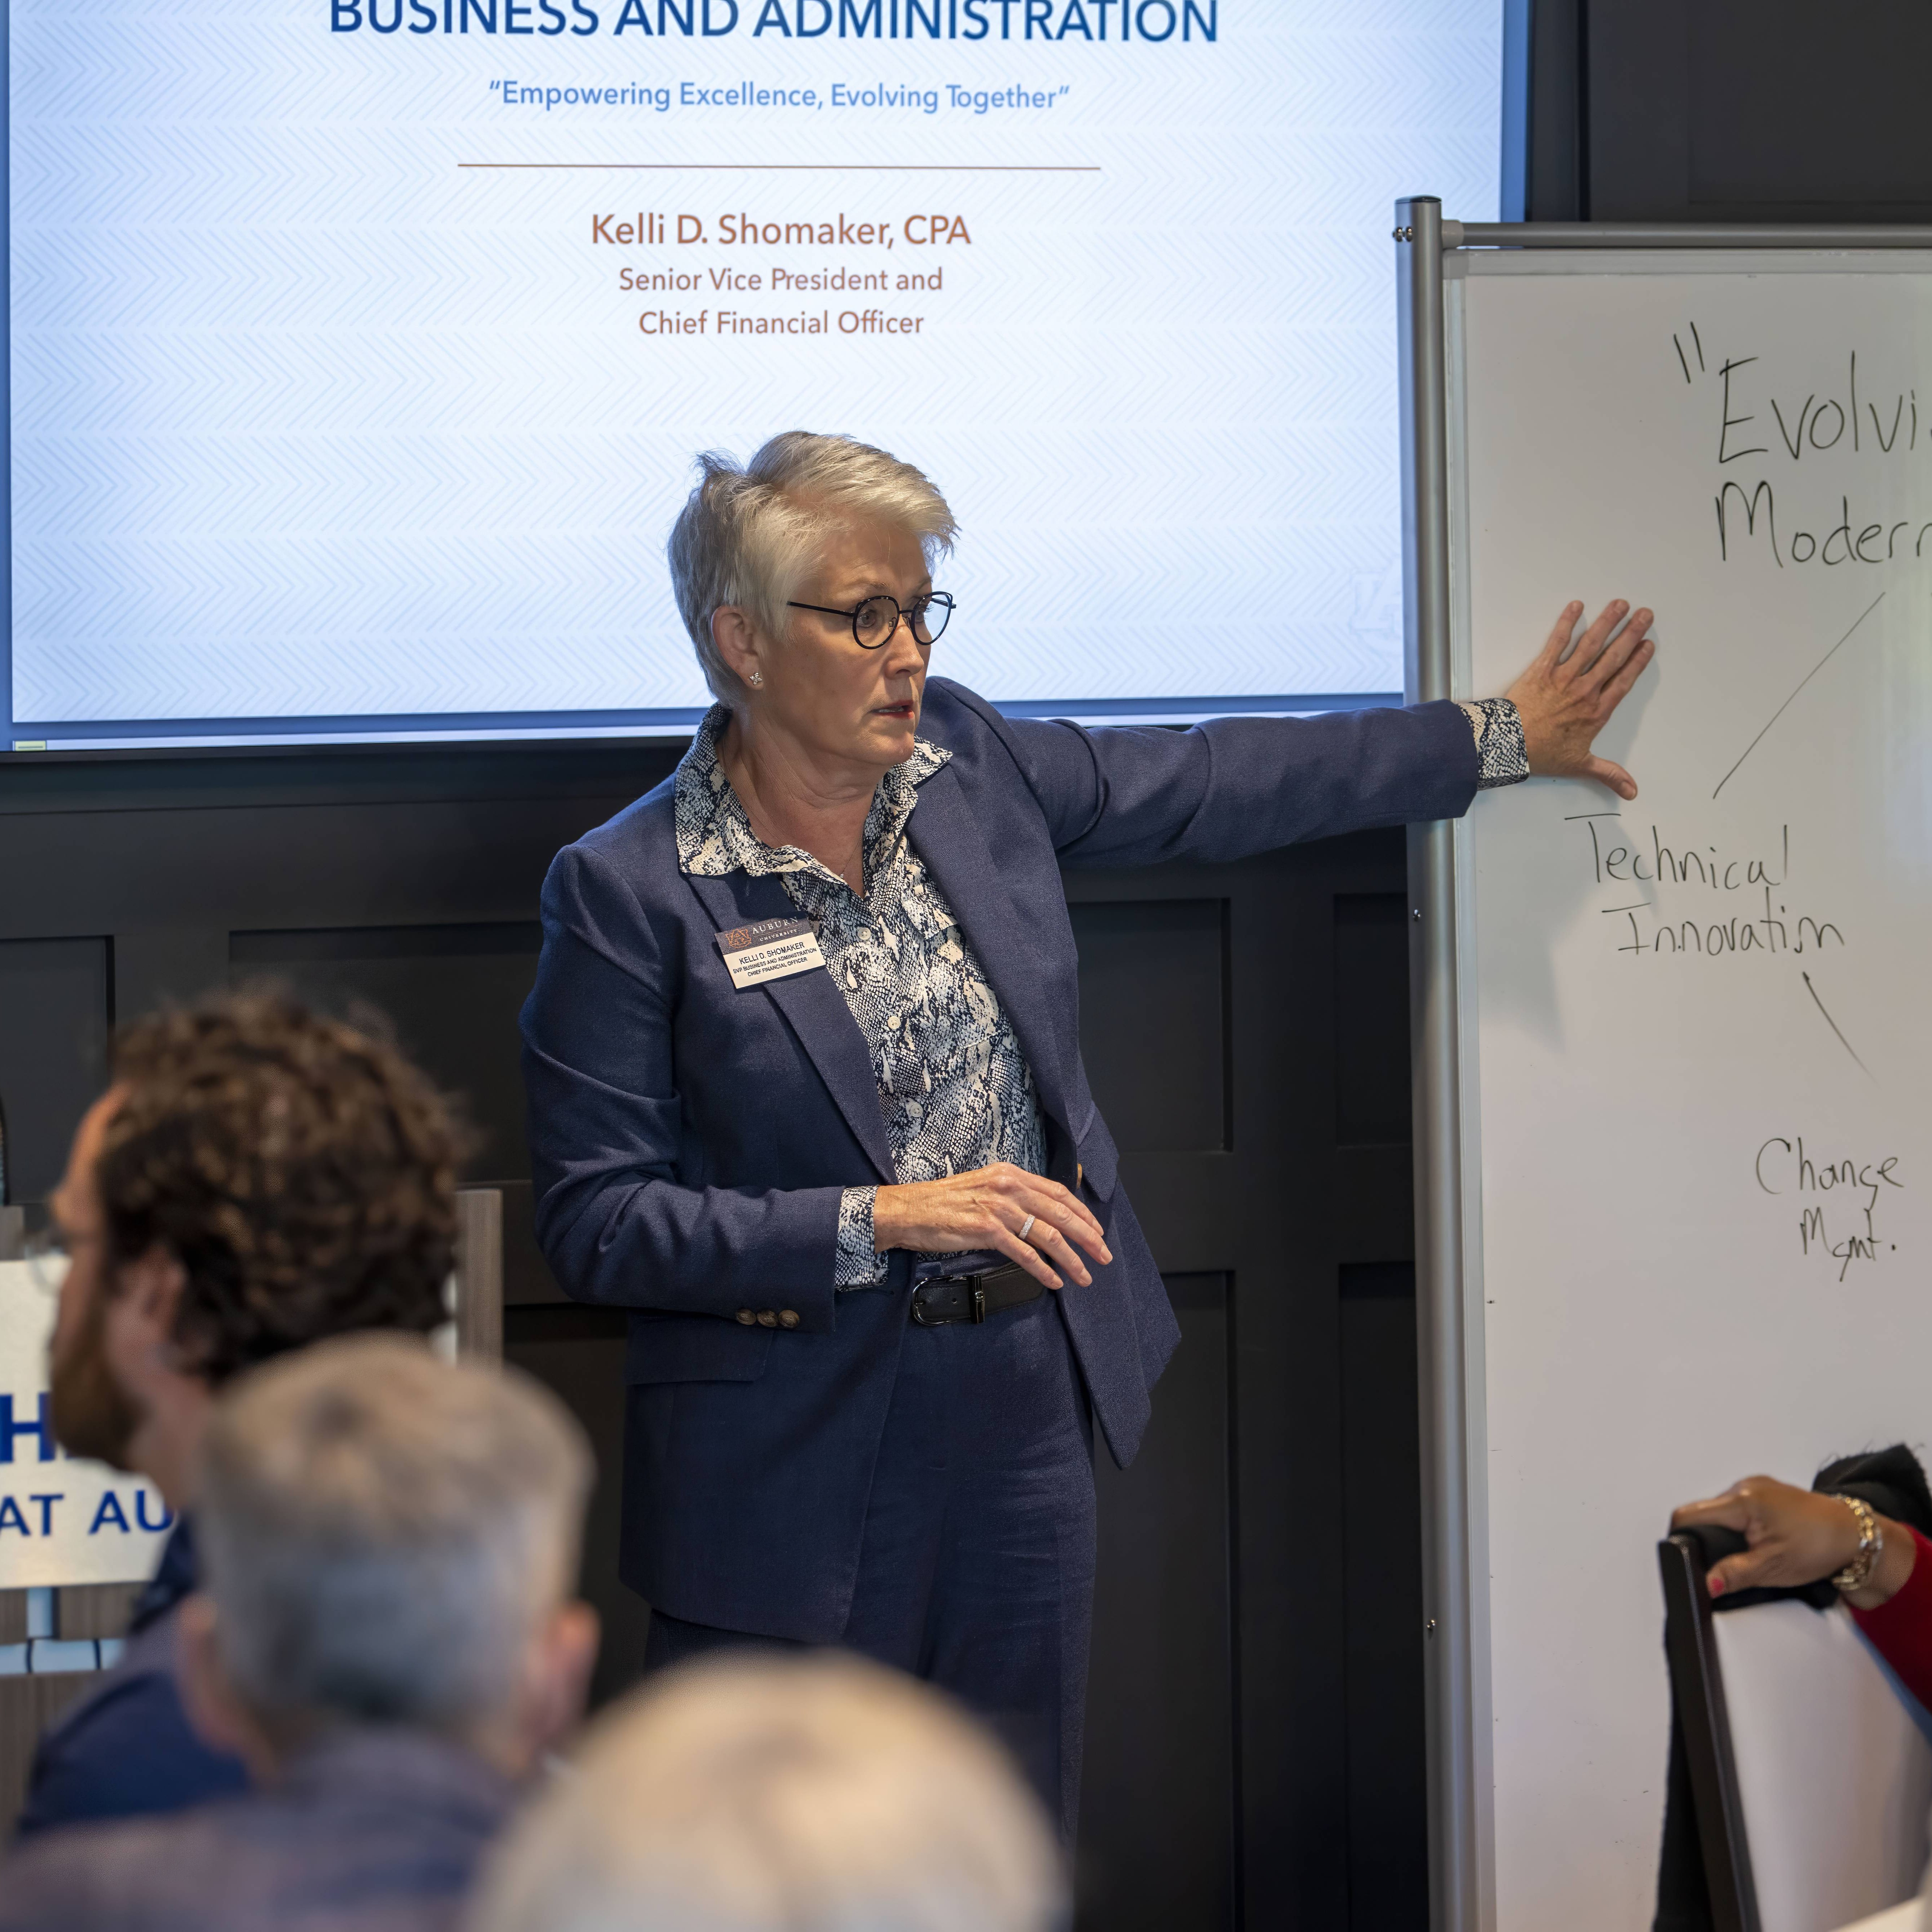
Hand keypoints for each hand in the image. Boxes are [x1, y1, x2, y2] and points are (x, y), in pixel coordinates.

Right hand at [871, 1163, 1112, 1291]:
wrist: (907, 1210)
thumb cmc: (943, 1203)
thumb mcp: (984, 1187)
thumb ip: (1013, 1196)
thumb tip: (1041, 1215)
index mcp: (1010, 1174)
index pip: (1058, 1192)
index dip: (1082, 1213)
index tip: (1097, 1231)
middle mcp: (1007, 1186)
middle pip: (1061, 1213)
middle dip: (1088, 1236)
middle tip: (1103, 1255)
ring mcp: (997, 1207)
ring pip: (1047, 1234)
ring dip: (1071, 1258)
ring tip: (1084, 1275)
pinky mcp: (985, 1229)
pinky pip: (1024, 1253)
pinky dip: (1043, 1270)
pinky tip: (1054, 1281)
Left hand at [1503, 599, 1655, 799]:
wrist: (1509, 746)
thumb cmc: (1541, 754)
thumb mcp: (1579, 766)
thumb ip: (1607, 773)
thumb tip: (1632, 791)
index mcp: (1597, 711)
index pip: (1623, 681)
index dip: (1638, 662)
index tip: (1648, 645)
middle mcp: (1585, 690)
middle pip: (1614, 657)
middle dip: (1631, 634)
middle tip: (1646, 615)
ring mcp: (1564, 677)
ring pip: (1591, 645)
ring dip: (1607, 622)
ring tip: (1620, 605)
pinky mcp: (1542, 669)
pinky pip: (1557, 642)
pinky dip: (1566, 623)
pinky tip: (1576, 606)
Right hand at [1670, 1474, 1914, 1608]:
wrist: (1856, 1535)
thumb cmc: (1819, 1547)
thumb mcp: (1773, 1568)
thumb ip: (1734, 1574)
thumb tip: (1706, 1584)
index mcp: (1743, 1501)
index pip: (1690, 1515)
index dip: (1681, 1537)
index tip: (1684, 1557)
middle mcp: (1745, 1485)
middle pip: (1705, 1512)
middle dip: (1708, 1538)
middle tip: (1723, 1563)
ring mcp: (1756, 1485)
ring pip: (1722, 1509)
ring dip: (1726, 1531)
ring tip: (1747, 1553)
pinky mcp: (1766, 1489)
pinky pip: (1739, 1505)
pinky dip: (1741, 1524)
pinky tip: (1757, 1540)